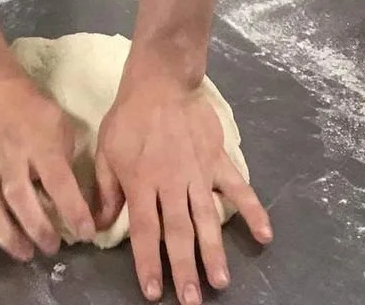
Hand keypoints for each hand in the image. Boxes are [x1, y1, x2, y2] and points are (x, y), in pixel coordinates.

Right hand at [0, 75, 95, 259]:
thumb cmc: (29, 107)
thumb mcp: (58, 122)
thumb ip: (64, 156)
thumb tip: (71, 193)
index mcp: (38, 144)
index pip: (59, 182)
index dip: (74, 211)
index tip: (87, 232)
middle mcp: (8, 158)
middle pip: (21, 200)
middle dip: (39, 230)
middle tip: (53, 247)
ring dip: (7, 237)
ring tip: (25, 253)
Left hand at [94, 72, 271, 303]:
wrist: (160, 81)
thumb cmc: (128, 117)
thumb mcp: (106, 150)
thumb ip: (106, 190)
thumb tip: (99, 227)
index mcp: (142, 182)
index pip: (146, 231)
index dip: (149, 263)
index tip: (153, 292)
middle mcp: (172, 183)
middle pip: (179, 232)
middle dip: (184, 268)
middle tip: (191, 300)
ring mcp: (198, 172)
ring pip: (207, 217)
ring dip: (214, 251)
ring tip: (220, 282)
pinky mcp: (217, 159)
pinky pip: (237, 187)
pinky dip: (252, 209)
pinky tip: (265, 234)